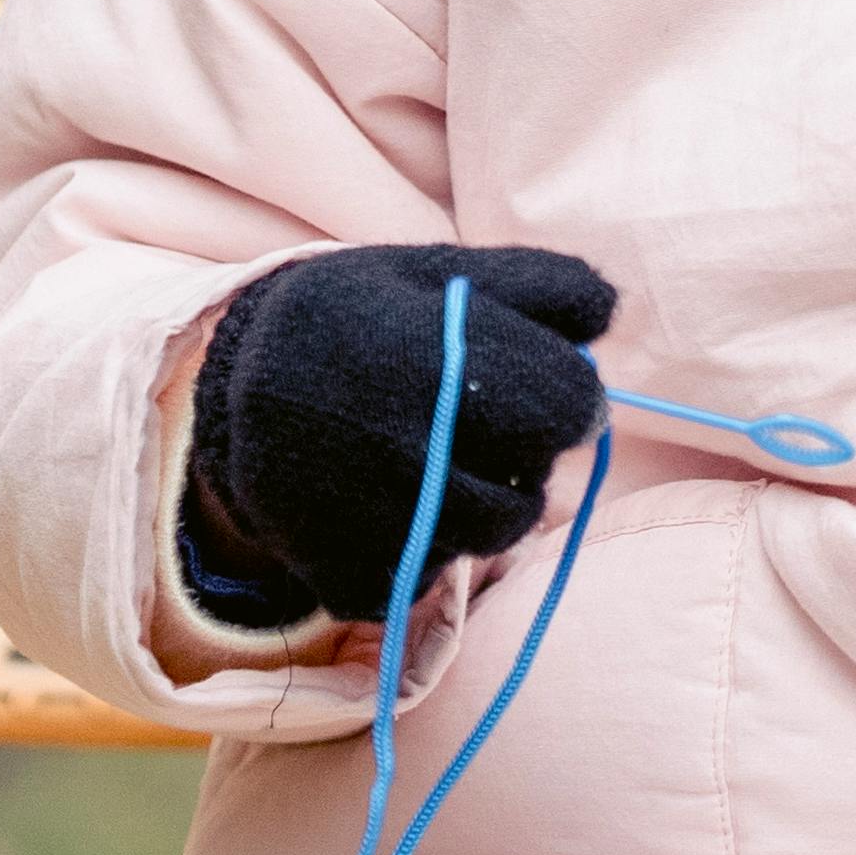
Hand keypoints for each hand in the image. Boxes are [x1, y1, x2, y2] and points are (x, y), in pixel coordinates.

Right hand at [183, 242, 616, 622]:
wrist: (248, 371)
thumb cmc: (375, 315)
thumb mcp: (453, 273)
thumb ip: (547, 284)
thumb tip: (607, 317)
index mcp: (433, 358)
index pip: (567, 407)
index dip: (573, 399)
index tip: (549, 389)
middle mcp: (394, 442)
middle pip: (530, 491)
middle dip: (528, 458)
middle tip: (487, 428)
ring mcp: (361, 515)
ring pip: (488, 539)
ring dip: (488, 505)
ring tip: (445, 462)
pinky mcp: (339, 567)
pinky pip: (424, 581)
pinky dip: (423, 548)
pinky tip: (394, 501)